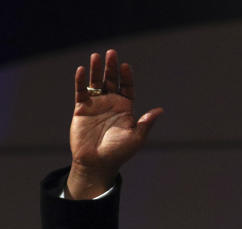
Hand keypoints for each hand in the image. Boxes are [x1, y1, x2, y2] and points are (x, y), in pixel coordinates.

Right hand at [65, 50, 162, 198]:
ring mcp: (96, 105)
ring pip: (96, 83)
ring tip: (96, 57)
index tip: (125, 66)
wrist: (97, 163)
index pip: (127, 87)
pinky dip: (81, 81)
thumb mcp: (136, 137)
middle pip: (112, 81)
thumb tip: (160, 110)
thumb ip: (146, 122)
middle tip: (111, 54)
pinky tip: (82, 71)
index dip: (126, 77)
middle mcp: (111, 103)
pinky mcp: (81, 109)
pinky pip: (81, 92)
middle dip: (111, 68)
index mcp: (126, 108)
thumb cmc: (119, 152)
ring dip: (96, 70)